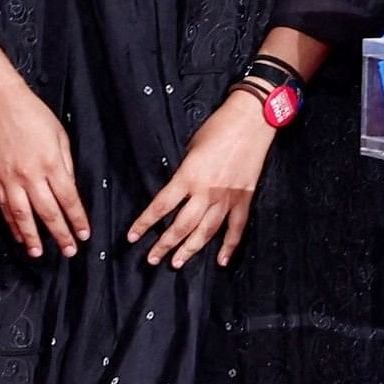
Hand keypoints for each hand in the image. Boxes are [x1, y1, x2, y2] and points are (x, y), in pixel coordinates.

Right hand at [0, 55, 89, 260]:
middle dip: (59, 234)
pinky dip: (11, 224)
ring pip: (22, 215)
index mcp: (51, 163)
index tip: (84, 235)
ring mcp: (9, 178)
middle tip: (69, 251)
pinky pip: (4, 207)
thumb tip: (69, 190)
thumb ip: (65, 165)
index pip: (68, 199)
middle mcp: (30, 175)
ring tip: (38, 253)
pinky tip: (18, 235)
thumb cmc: (34, 116)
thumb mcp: (60, 136)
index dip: (77, 220)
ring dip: (31, 237)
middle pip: (47, 212)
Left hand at [129, 90, 279, 268]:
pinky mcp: (244, 198)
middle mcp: (207, 191)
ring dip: (190, 249)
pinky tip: (221, 261)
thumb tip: (175, 191)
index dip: (144, 224)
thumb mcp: (189, 148)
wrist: (251, 121)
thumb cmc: (217, 128)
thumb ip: (182, 173)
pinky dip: (229, 246)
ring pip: (206, 231)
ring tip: (176, 263)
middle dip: (165, 245)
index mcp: (188, 176)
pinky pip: (236, 228)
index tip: (133, 237)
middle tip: (152, 259)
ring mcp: (228, 197)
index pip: (161, 207)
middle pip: (182, 226)